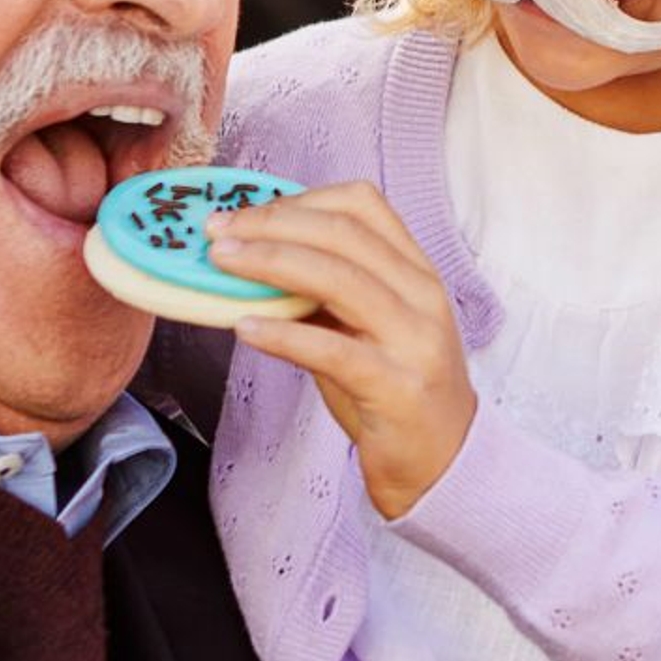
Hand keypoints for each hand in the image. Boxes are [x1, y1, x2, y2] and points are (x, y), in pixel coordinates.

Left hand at [214, 183, 478, 520]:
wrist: (444, 460)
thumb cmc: (393, 389)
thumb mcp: (364, 327)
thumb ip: (322, 292)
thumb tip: (248, 258)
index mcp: (416, 271)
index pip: (362, 205)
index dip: (297, 199)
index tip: (244, 213)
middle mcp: (423, 296)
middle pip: (344, 234)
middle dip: (272, 225)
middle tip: (216, 232)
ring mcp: (415, 341)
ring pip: (340, 280)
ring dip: (271, 263)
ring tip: (222, 264)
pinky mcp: (397, 388)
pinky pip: (333, 351)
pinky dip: (283, 334)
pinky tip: (244, 328)